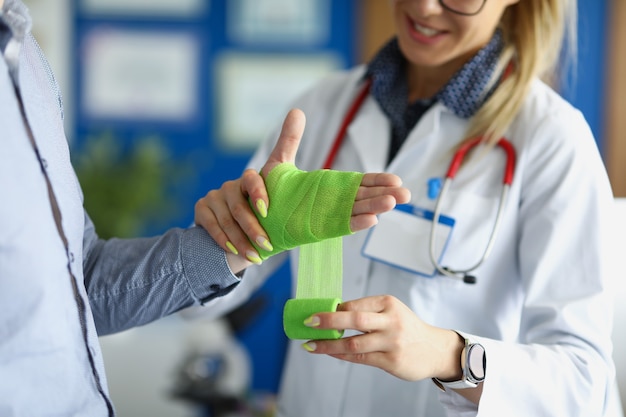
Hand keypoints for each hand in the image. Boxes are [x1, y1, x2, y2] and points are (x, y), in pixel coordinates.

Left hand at [194, 108, 410, 264]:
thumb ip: (290, 139)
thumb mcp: (279, 162)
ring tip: (392, 203)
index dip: (378, 181)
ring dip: (375, 208)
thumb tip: (296, 111)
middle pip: (364, 197)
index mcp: (329, 186)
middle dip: (385, 195)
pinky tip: (371, 219)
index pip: (360, 182)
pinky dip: (354, 223)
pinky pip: (339, 226)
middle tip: (405, 194)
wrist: (253, 217)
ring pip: (357, 211)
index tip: (396, 180)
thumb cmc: (268, 193)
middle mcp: (332, 202)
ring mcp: (326, 216)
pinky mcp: (317, 229)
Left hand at [300, 295, 463, 381]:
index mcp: (388, 303)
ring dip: (329, 345)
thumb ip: (367, 312)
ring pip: (354, 343)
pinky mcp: (392, 361)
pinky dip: (342, 356)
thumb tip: (333, 314)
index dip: (333, 310)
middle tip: (309, 322)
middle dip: (328, 321)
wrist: (436, 350)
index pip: (355, 304)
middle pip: (354, 319)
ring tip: (311, 345)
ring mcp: (392, 342)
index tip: (315, 314)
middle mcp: (391, 321)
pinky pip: (361, 358)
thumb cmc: (407, 328)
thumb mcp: (391, 312)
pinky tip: (330, 353)